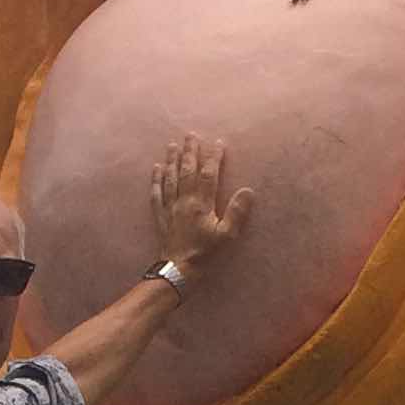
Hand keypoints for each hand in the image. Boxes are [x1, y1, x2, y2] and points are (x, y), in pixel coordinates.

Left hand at [150, 136, 254, 275]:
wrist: (177, 270)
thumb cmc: (204, 254)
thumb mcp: (227, 236)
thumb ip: (237, 212)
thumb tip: (248, 190)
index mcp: (202, 203)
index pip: (209, 174)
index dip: (213, 157)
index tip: (217, 143)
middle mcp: (184, 200)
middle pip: (187, 170)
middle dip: (189, 151)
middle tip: (190, 135)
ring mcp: (170, 207)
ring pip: (170, 178)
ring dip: (172, 160)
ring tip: (172, 145)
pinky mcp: (161, 216)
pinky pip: (157, 193)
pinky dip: (156, 179)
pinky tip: (156, 168)